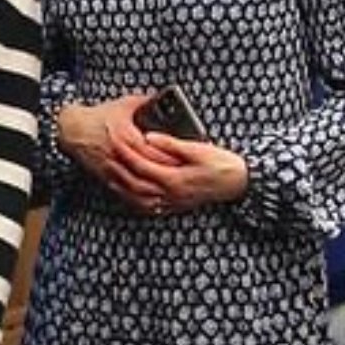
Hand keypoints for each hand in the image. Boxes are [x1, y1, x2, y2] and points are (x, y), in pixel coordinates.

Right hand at [57, 96, 178, 212]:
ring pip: (137, 186)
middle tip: (182, 180)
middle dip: (167, 177)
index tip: (185, 162)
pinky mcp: (106, 177)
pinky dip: (138, 199)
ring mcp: (112, 168)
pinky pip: (125, 193)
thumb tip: (163, 97)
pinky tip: (150, 202)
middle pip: (149, 172)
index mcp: (126, 136)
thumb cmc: (99, 117)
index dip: (171, 159)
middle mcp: (120, 155)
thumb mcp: (123, 105)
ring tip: (169, 194)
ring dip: (154, 192)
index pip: (154, 153)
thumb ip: (145, 102)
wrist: (73, 129)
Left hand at [114, 132, 248, 213]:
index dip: (126, 154)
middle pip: (136, 184)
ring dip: (124, 188)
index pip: (141, 166)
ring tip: (111, 176)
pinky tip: (130, 194)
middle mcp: (171, 193)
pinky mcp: (177, 205)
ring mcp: (174, 202)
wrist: (239, 183)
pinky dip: (137, 202)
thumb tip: (149, 137)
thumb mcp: (198, 149)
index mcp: (174, 178)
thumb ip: (171, 144)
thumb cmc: (222, 164)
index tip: (114, 141)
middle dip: (119, 171)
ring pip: (141, 199)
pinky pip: (152, 208)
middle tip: (105, 159)